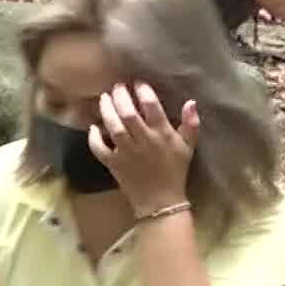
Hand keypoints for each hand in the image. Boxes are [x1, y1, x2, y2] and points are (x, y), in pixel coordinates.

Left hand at [89, 83, 198, 210]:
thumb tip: (191, 102)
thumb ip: (191, 124)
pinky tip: (93, 127)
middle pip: (128, 113)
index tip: (138, 83)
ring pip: (113, 127)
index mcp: (162, 135)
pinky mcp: (114, 163)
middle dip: (120, 96)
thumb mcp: (188, 147)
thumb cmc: (175, 171)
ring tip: (104, 98)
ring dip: (107, 110)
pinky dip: (94, 137)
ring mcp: (126, 152)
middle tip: (117, 86)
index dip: (143, 91)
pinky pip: (99, 148)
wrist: (161, 202)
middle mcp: (143, 141)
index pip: (152, 107)